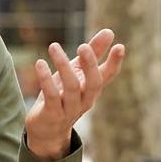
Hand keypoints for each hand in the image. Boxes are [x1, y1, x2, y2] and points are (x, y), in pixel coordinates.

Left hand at [25, 30, 124, 160]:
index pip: (108, 76)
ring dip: (62, 65)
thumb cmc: (63, 95)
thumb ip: (93, 52)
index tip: (120, 46)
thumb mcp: (77, 72)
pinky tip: (40, 63)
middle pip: (94, 83)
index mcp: (92, 89)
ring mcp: (70, 109)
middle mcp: (85, 100)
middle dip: (90, 65)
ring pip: (72, 87)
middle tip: (82, 46)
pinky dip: (45, 79)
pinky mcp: (52, 114)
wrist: (46, 130)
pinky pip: (51, 96)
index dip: (115, 63)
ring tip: (53, 46)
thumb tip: (109, 31)